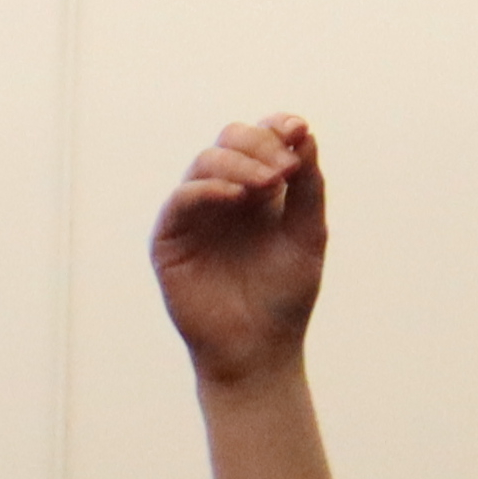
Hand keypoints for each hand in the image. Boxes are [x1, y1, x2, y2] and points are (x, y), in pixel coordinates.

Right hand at [153, 115, 330, 394]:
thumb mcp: (307, 235)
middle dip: (260, 144)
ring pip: (206, 161)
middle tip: (286, 169)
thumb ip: (308, 187)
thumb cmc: (284, 297)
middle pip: (231, 140)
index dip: (277, 127)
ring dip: (240, 164)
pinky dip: (208, 189)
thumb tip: (305, 135)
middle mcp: (225, 196)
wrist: (258, 351)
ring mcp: (196, 214)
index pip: (262, 140)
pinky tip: (237, 197)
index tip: (299, 131)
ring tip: (269, 185)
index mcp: (259, 191)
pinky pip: (182, 198)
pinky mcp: (170, 238)